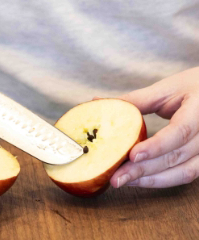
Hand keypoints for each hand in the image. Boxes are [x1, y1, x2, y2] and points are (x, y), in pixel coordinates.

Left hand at [109, 67, 198, 187]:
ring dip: (151, 180)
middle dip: (144, 169)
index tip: (131, 155)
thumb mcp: (166, 89)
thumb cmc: (192, 86)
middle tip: (116, 178)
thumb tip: (97, 101)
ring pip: (183, 172)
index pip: (180, 131)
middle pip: (176, 156)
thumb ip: (135, 100)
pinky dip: (162, 180)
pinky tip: (140, 180)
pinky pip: (186, 175)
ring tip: (124, 181)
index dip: (156, 146)